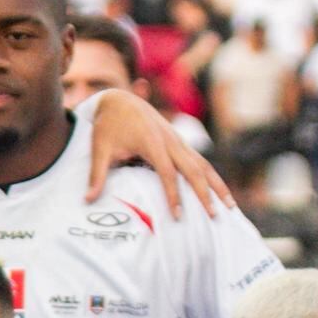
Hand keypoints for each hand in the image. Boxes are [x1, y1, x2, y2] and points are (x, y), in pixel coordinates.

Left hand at [78, 89, 238, 216]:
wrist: (120, 100)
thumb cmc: (108, 125)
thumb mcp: (99, 148)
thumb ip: (96, 175)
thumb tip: (87, 200)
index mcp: (152, 142)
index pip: (167, 173)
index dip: (173, 195)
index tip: (178, 216)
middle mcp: (170, 140)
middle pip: (193, 170)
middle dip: (205, 194)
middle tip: (214, 217)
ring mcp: (178, 140)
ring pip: (204, 165)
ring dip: (218, 186)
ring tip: (231, 207)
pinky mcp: (180, 142)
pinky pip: (201, 161)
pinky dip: (212, 177)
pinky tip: (222, 194)